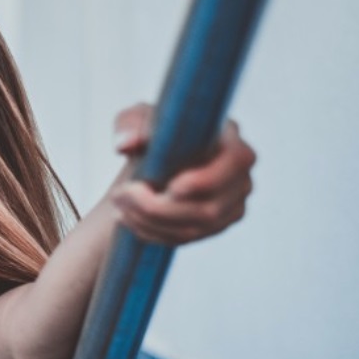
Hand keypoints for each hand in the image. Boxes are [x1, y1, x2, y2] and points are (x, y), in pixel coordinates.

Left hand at [110, 102, 255, 245]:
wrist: (150, 165)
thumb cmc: (151, 137)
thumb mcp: (136, 120)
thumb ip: (130, 125)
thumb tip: (126, 143)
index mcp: (230, 140)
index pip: (237, 161)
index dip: (206, 180)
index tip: (171, 186)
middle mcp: (239, 176)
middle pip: (210, 207)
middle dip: (159, 208)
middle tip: (123, 194)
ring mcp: (231, 205)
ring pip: (194, 227)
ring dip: (149, 220)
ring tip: (119, 204)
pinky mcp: (215, 226)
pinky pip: (184, 238)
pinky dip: (151, 231)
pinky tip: (129, 218)